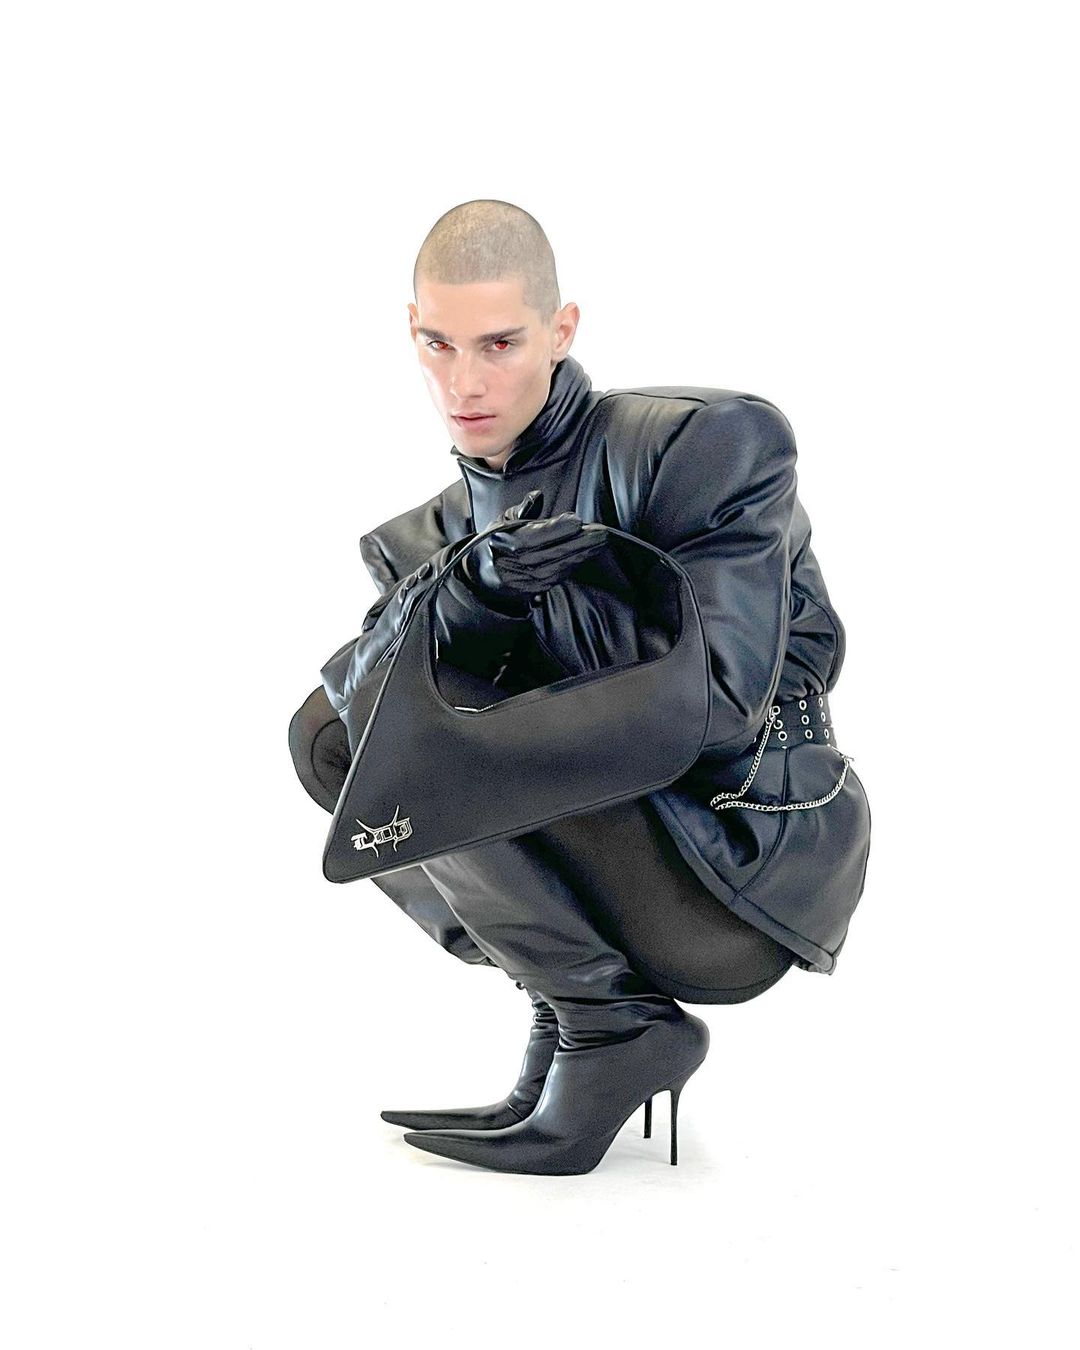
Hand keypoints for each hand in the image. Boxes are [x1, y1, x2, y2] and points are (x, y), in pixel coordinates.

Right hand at [460, 489, 608, 606]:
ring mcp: (520, 581)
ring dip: (580, 555)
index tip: (576, 520)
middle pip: (549, 553)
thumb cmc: (496, 542)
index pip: (533, 536)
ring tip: (598, 543)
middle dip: (578, 543)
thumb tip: (537, 496)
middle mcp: (510, 564)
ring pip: (555, 568)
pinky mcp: (529, 592)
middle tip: (600, 533)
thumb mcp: (502, 520)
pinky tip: (584, 556)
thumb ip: (522, 509)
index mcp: (501, 542)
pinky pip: (554, 579)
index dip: (556, 529)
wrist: (479, 574)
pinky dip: (571, 566)